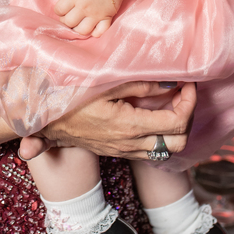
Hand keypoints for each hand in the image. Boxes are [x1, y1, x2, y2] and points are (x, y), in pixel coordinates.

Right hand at [18, 81, 195, 161]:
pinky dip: (162, 135)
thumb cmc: (71, 96)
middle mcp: (129, 143)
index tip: (188, 84)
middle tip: (184, 94)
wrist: (44, 120)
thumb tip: (170, 82)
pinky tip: (156, 114)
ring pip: (167, 150)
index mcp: (128, 126)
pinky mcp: (118, 151)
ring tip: (173, 103)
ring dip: (177, 127)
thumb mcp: (105, 84)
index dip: (189, 103)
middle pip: (179, 142)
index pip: (177, 123)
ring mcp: (124, 150)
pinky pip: (151, 150)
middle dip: (188, 116)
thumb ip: (140, 85)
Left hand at [52, 0, 123, 36]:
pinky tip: (91, 28)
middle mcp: (84, 8)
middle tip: (68, 16)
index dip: (58, 10)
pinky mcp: (106, 19)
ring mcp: (95, 15)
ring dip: (77, 28)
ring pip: (82, 30)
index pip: (59, 10)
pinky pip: (99, 32)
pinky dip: (94, 33)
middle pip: (68, 22)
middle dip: (65, 20)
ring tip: (77, 23)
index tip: (61, 8)